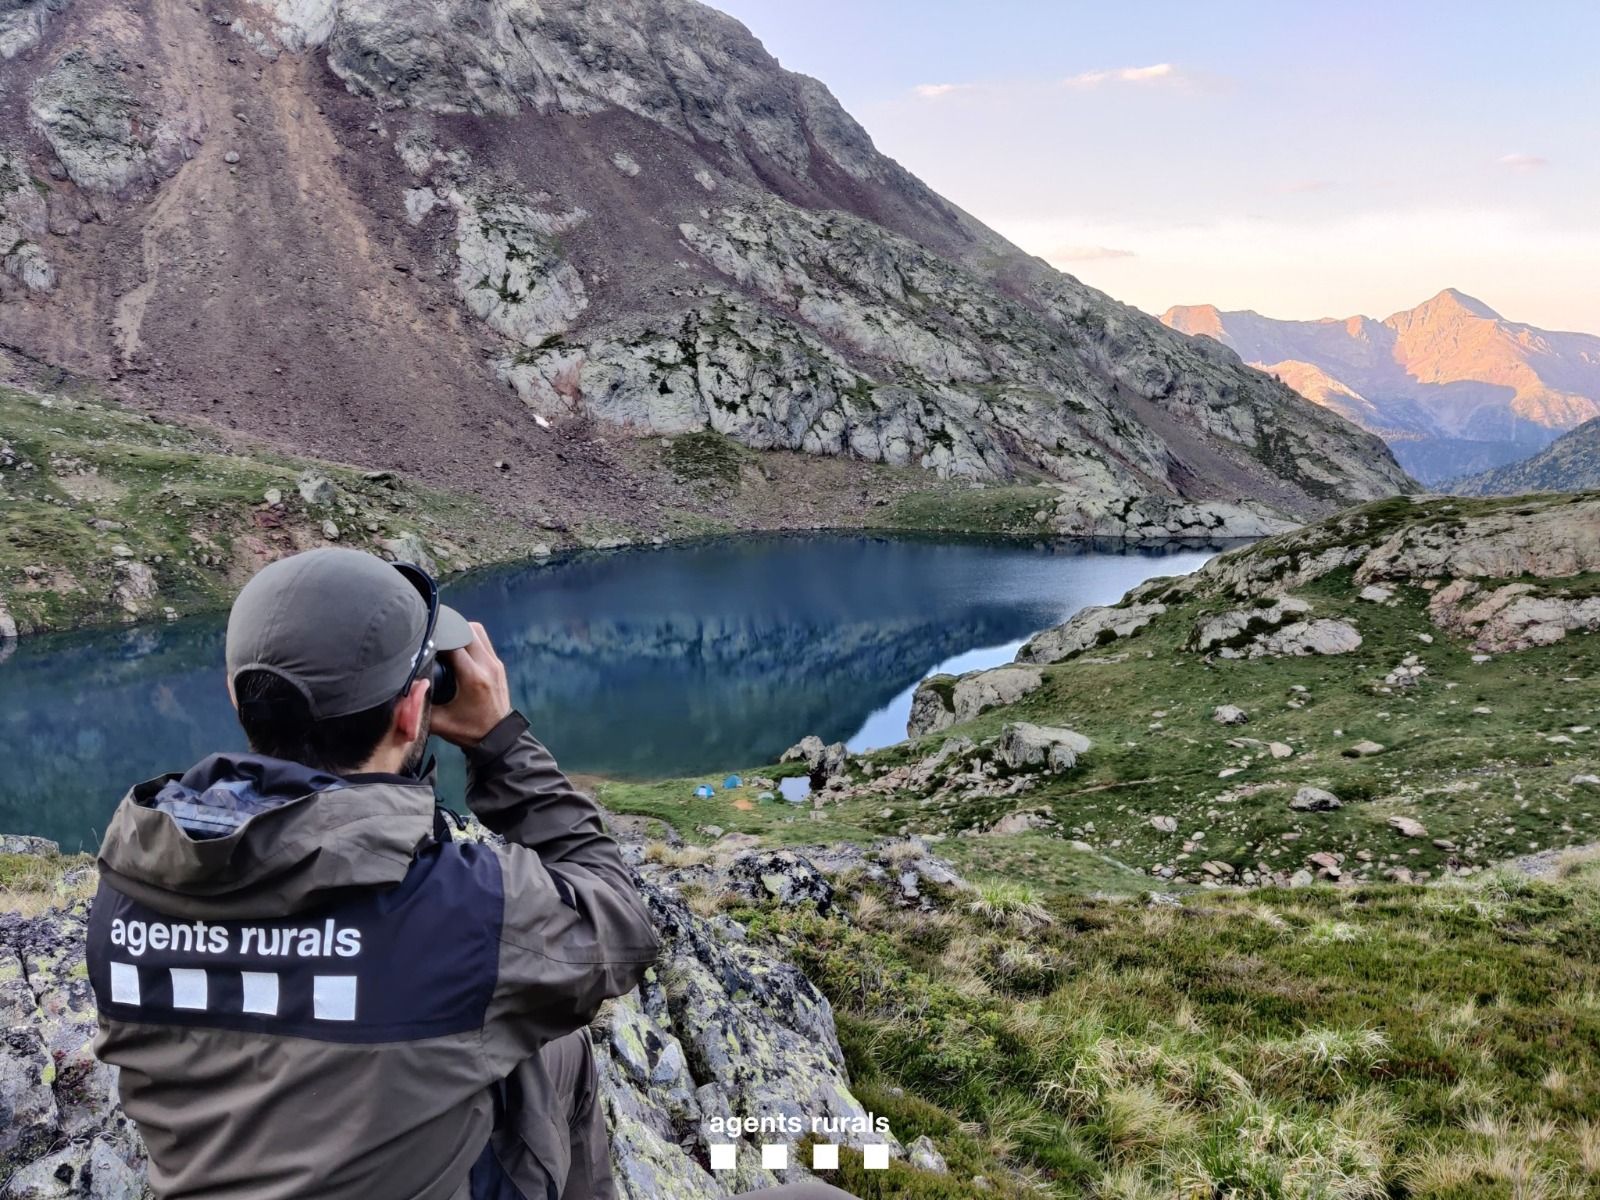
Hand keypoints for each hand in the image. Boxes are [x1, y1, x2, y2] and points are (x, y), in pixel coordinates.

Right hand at [428, 621, 512, 746]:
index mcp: (473, 677)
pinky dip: (469, 637)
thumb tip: (402, 688)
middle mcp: (487, 665)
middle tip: (432, 638)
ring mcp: (495, 662)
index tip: (421, 640)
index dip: (436, 638)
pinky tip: (456, 647)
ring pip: (476, 630)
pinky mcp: (498, 664)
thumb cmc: (468, 731)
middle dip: (447, 630)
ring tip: (444, 640)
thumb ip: (419, 705)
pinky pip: (483, 639)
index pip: (453, 643)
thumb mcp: (439, 722)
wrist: (497, 738)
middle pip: (466, 629)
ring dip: (459, 630)